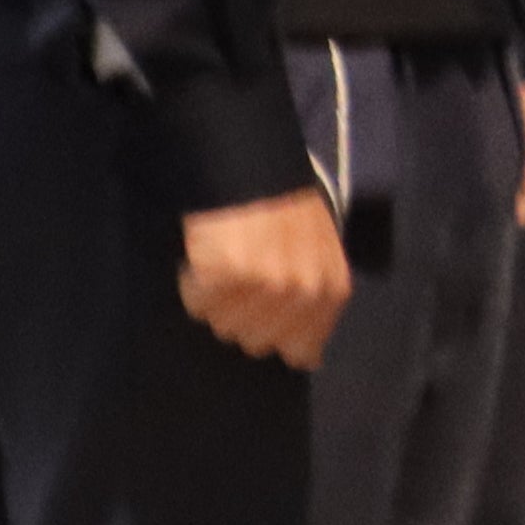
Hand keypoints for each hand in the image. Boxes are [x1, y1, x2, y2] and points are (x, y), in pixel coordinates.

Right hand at [180, 190, 354, 371]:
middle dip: (245, 314)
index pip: (301, 352)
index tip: (264, 313)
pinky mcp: (224, 275)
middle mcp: (302, 294)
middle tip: (244, 274)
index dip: (277, 335)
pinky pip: (197, 304)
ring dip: (218, 300)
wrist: (252, 166)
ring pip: (224, 326)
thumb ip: (315, 303)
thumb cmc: (286, 210)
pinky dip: (194, 284)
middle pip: (256, 342)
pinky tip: (206, 257)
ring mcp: (263, 286)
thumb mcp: (320, 257)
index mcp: (331, 291)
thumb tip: (307, 358)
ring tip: (227, 259)